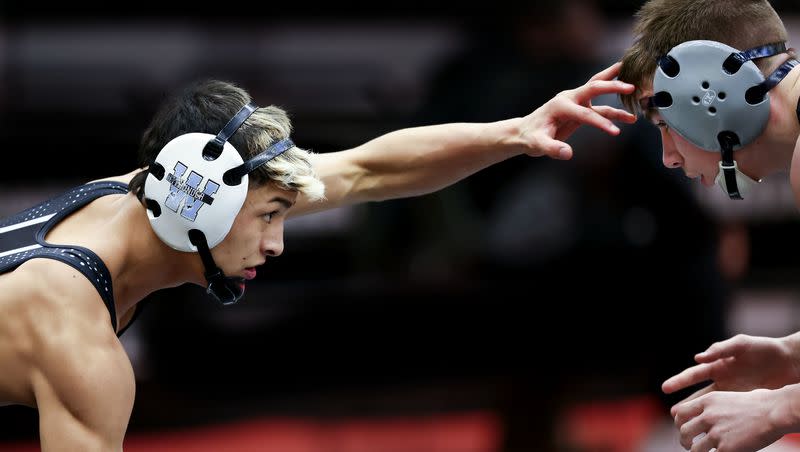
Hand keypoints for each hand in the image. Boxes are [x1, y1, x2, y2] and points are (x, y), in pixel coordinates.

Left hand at [518, 61, 635, 158]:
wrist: (525, 133)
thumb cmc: (530, 138)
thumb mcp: (537, 145)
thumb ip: (552, 148)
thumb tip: (568, 153)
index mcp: (560, 105)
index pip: (584, 112)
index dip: (599, 122)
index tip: (614, 132)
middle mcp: (569, 99)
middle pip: (593, 86)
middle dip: (612, 85)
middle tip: (631, 86)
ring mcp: (576, 102)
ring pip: (599, 91)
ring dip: (617, 89)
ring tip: (637, 90)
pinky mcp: (580, 110)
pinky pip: (600, 108)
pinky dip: (615, 111)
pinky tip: (629, 118)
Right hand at [662, 334, 799, 416]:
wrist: (789, 361)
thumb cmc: (764, 348)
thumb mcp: (741, 344)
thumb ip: (720, 349)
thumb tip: (698, 358)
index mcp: (719, 365)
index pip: (695, 374)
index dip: (679, 381)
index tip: (665, 388)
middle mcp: (723, 380)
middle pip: (699, 394)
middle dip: (685, 403)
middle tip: (672, 414)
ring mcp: (735, 392)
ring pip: (712, 406)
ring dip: (701, 414)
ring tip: (689, 425)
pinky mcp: (747, 401)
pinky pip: (730, 412)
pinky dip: (720, 419)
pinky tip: (714, 427)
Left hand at [673, 388, 785, 451]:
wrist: (774, 412)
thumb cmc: (758, 403)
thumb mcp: (728, 397)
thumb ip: (712, 406)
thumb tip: (705, 414)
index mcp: (707, 401)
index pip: (680, 412)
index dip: (679, 422)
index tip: (682, 428)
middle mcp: (708, 416)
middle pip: (684, 431)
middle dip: (684, 439)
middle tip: (687, 444)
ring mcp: (716, 432)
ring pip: (694, 448)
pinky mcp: (726, 447)